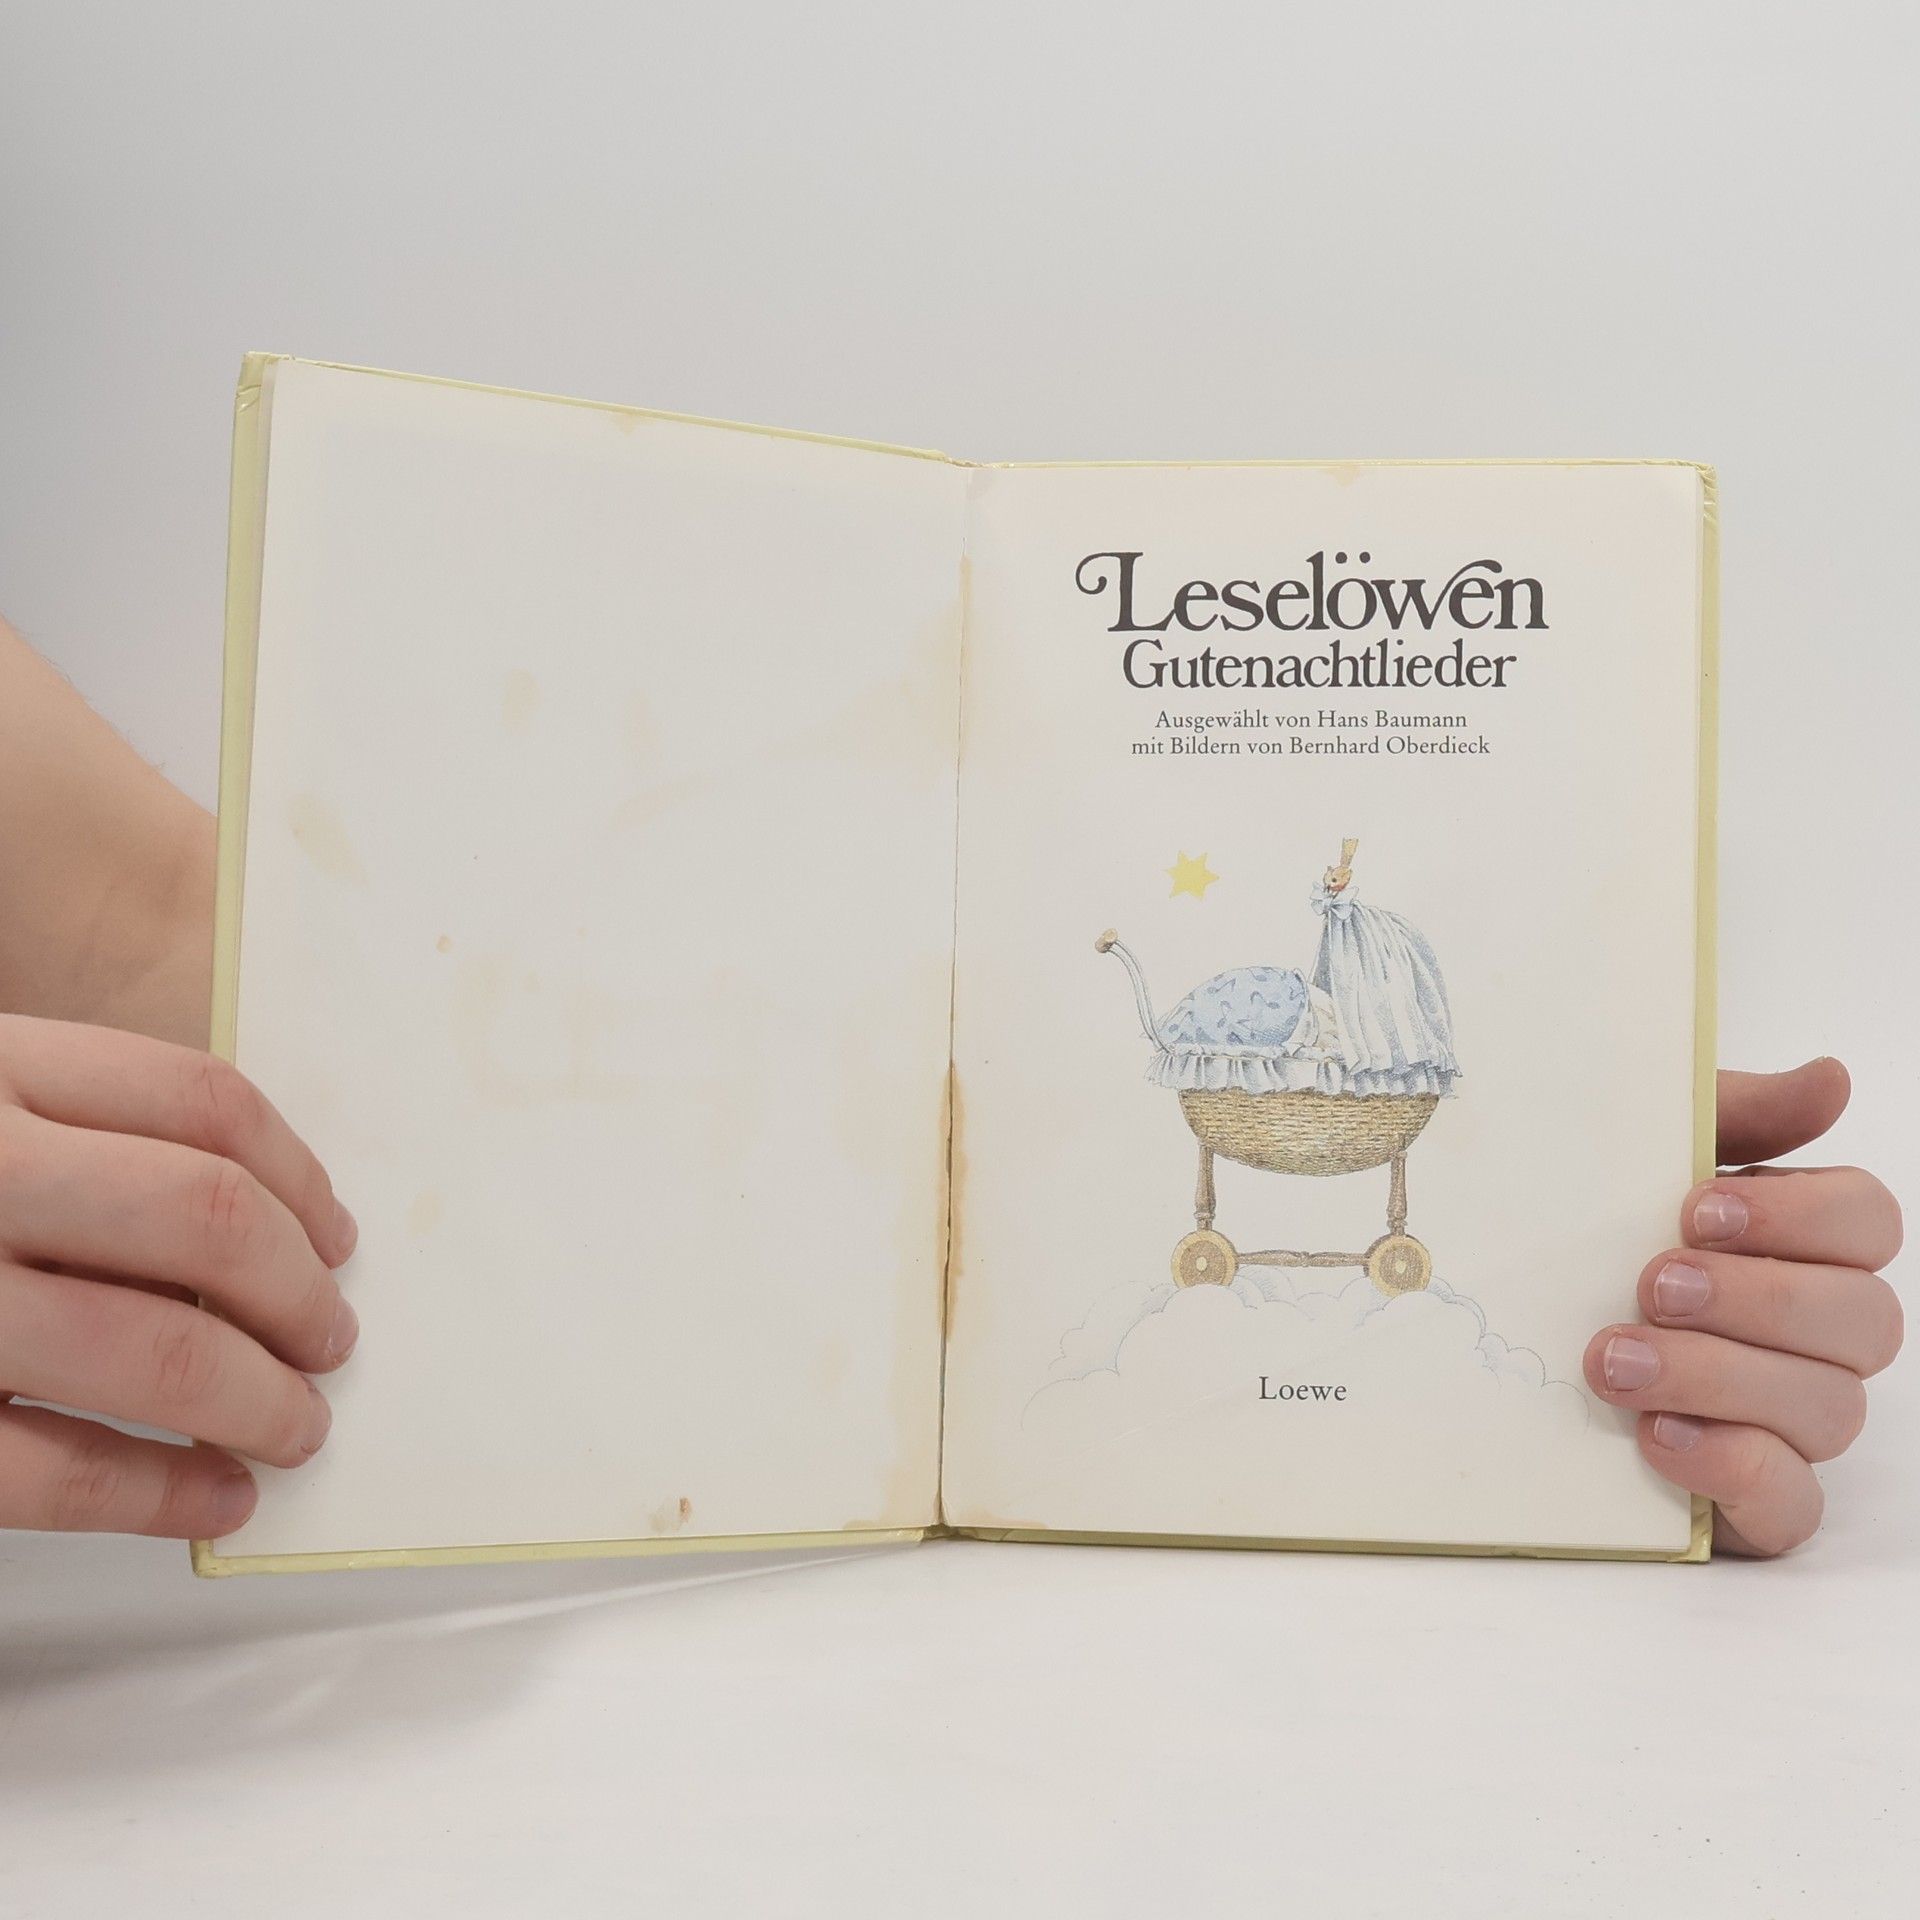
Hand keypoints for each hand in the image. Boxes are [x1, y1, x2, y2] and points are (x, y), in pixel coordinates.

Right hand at [0, 1015, 356, 1539]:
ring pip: (151, 1349)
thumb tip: (264, 1221)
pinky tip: (214, 1496)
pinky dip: (157, 1490)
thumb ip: (69, 1126)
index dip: (297, 1174)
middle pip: (204, 1218)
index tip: (337, 1233)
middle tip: (332, 1337)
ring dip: (258, 1399)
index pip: (199, 1101)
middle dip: (298, 1293)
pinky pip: (47, 1470)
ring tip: (296, 1425)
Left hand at [1585, 1059, 1902, 1555]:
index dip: (1801, 1215)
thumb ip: (1730, 1115)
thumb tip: (1830, 1077)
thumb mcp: (1630, 1158)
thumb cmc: (1578, 1236)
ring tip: (1614, 1360)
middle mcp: (1813, 1334)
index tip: (1695, 1209)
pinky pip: (1793, 1504)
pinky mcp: (1753, 1498)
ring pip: (1829, 1408)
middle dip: (1758, 1298)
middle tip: (1653, 1284)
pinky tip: (1656, 1435)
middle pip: (1865, 1319)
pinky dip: (1730, 1466)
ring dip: (1719, 1377)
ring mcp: (1790, 1420)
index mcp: (1794, 1242)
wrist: (1488, 1348)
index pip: (1869, 1221)